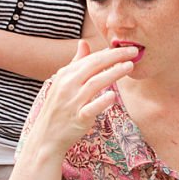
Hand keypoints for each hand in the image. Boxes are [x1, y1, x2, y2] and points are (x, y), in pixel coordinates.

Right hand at [27, 40, 137, 155]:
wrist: (46, 136)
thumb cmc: (58, 107)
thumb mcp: (62, 82)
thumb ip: (75, 63)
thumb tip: (83, 43)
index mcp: (65, 75)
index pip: (90, 59)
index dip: (109, 52)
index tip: (125, 47)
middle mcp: (67, 86)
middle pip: (93, 66)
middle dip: (115, 57)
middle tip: (133, 51)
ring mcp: (72, 102)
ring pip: (95, 83)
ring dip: (113, 73)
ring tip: (130, 66)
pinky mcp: (77, 119)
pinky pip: (90, 109)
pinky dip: (101, 102)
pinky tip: (113, 96)